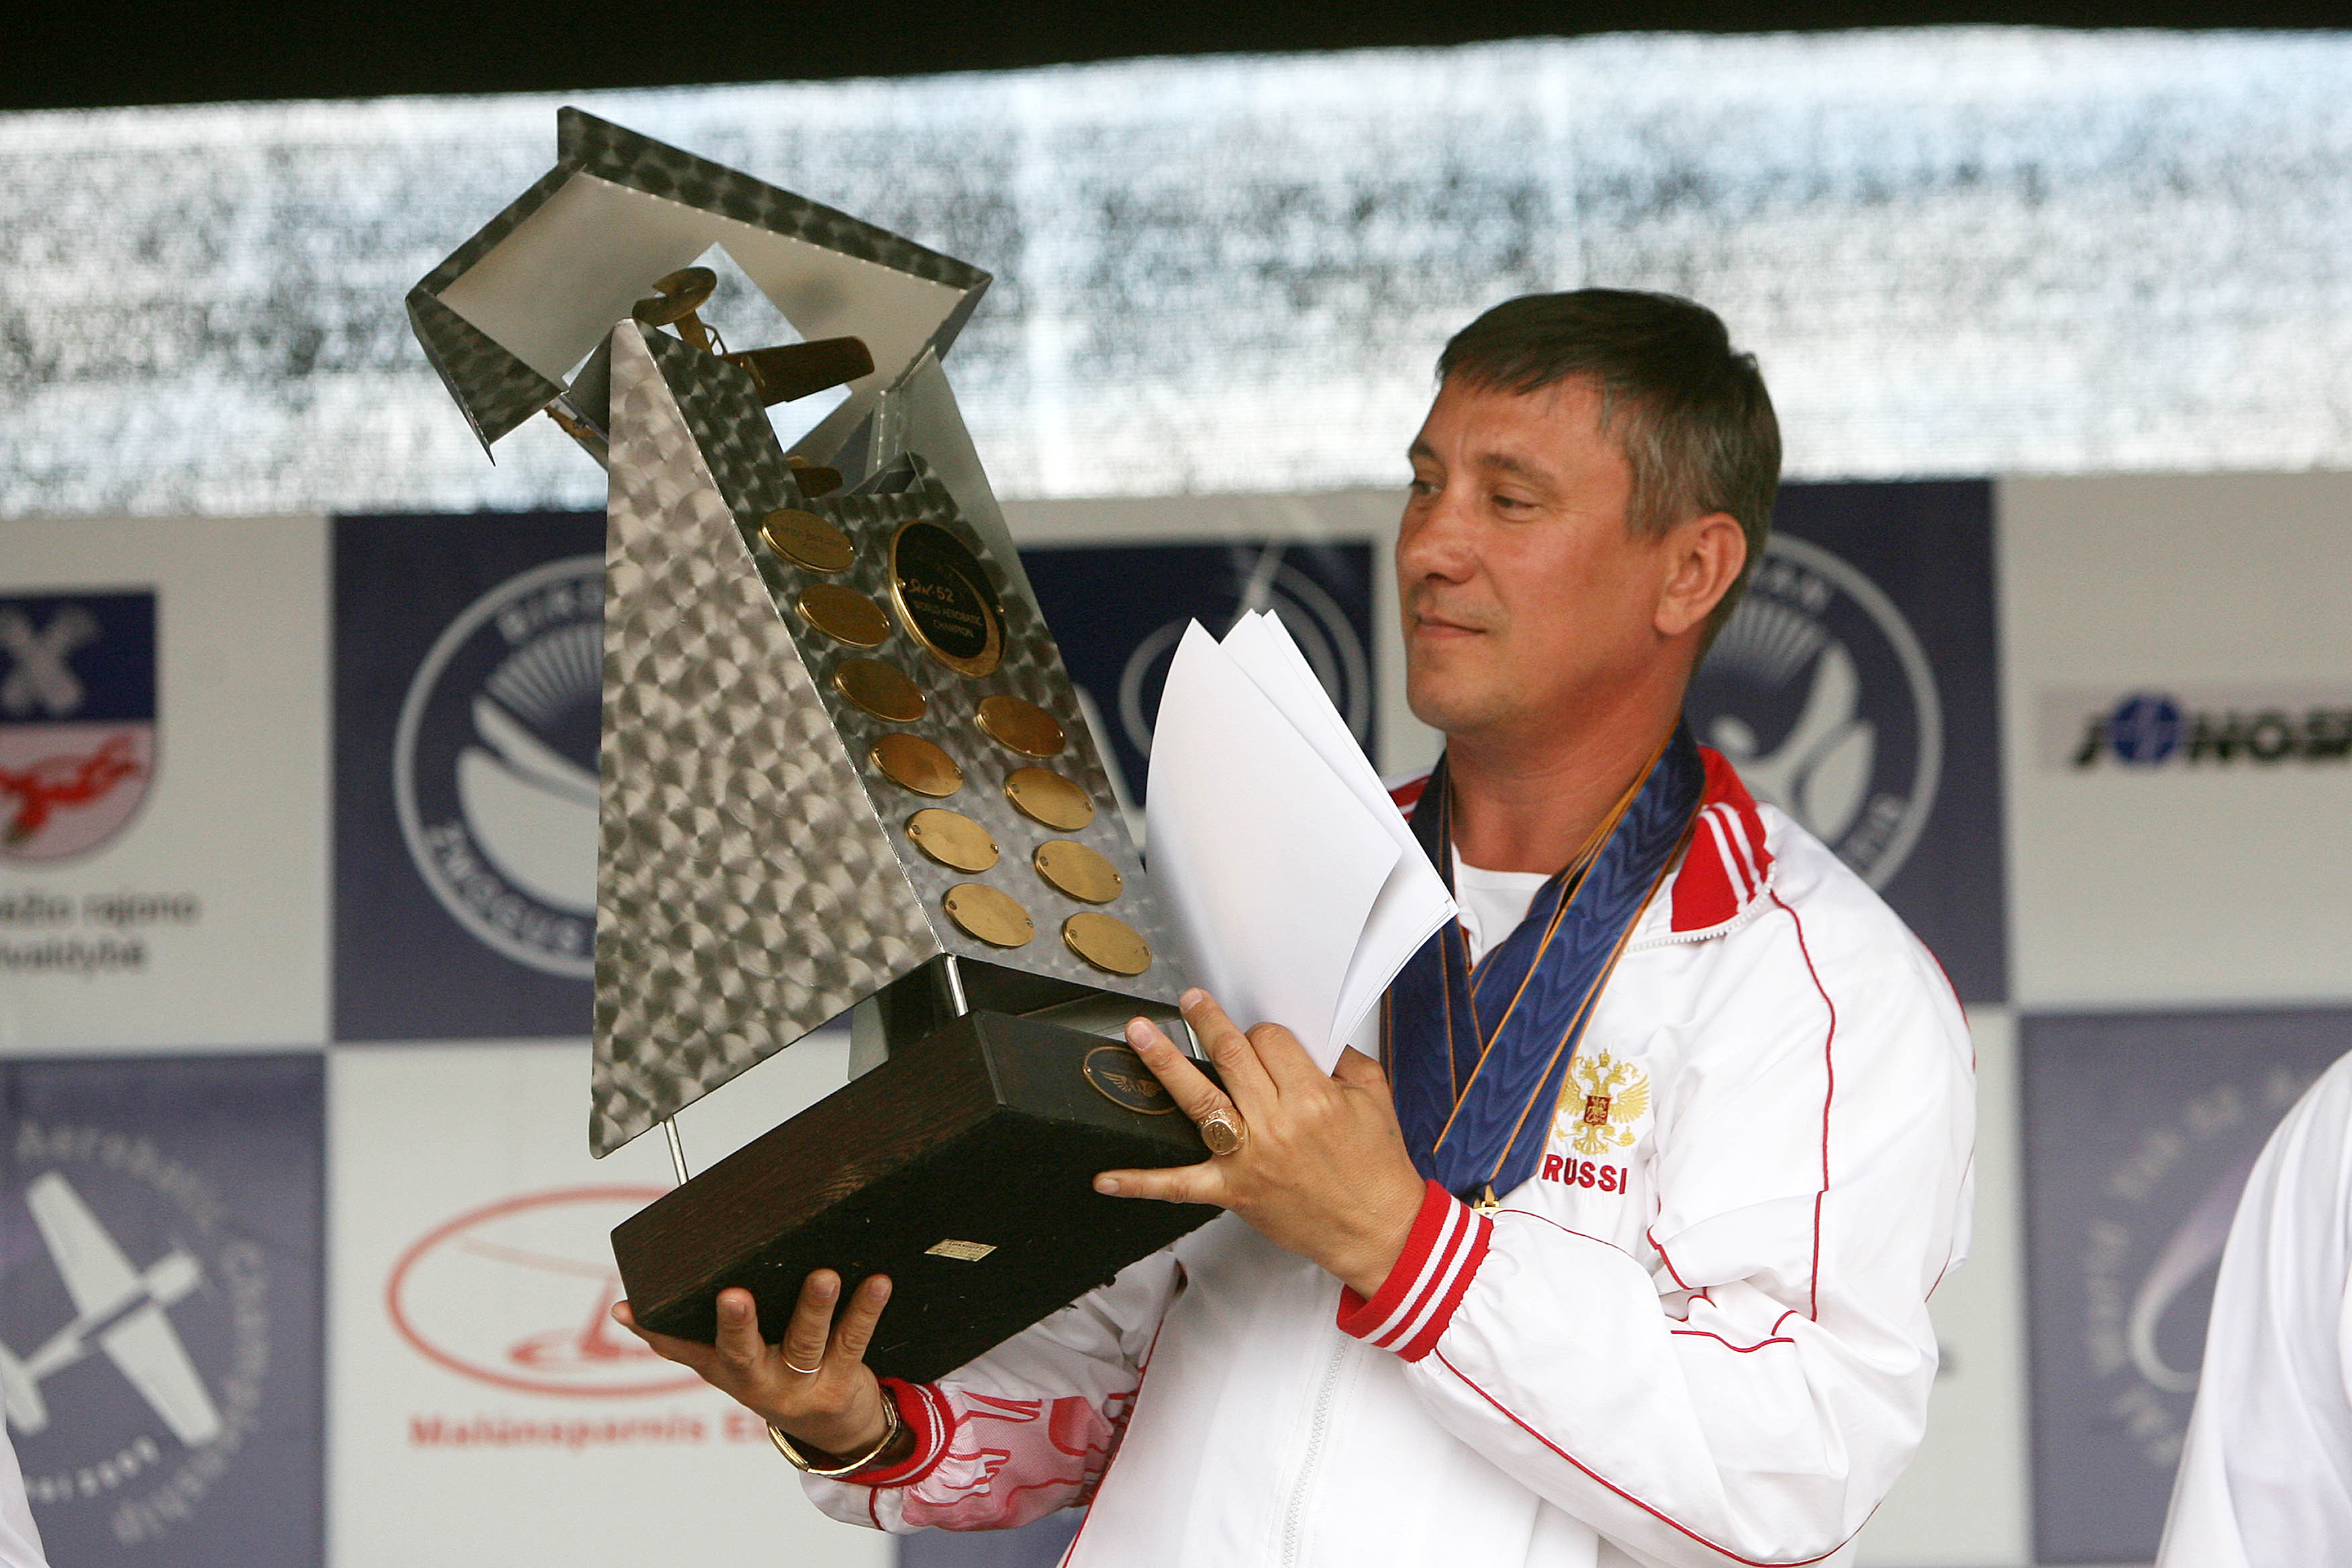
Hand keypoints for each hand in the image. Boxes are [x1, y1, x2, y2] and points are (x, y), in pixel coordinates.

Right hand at [613, 1272, 903, 1462]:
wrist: (835, 1428)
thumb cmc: (773, 1373)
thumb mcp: (729, 1364)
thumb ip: (684, 1335)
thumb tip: (625, 1306)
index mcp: (725, 1369)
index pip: (681, 1349)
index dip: (653, 1330)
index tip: (629, 1306)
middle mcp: (757, 1380)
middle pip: (741, 1353)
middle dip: (735, 1324)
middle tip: (732, 1295)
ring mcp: (800, 1383)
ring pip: (805, 1342)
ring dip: (813, 1306)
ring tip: (823, 1275)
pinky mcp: (840, 1379)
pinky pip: (854, 1339)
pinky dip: (865, 1309)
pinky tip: (876, 1282)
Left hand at [1095, 989, 1426, 1297]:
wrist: (1378, 1230)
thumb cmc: (1377, 1168)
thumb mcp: (1374, 1098)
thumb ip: (1344, 1060)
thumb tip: (1313, 1037)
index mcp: (1313, 1097)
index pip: (1270, 1041)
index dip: (1260, 1032)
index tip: (1258, 1036)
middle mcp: (1277, 1124)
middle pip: (1230, 1057)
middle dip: (1204, 1021)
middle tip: (1186, 1001)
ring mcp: (1249, 1158)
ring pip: (1198, 1100)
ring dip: (1164, 1064)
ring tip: (1140, 1035)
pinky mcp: (1232, 1191)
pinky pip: (1179, 1185)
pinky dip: (1140, 1183)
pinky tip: (1106, 1178)